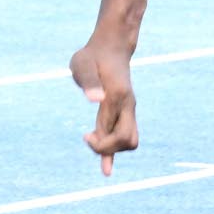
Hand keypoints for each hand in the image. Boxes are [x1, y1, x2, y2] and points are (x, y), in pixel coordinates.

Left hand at [69, 38, 137, 175]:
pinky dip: (117, 147)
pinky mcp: (127, 110)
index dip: (99, 144)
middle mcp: (128, 105)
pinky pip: (128, 134)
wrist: (111, 47)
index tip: (85, 136)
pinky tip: (106, 166)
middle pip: (128, 141)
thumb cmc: (92, 55)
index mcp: (116, 97)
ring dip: (113, 148)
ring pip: (131, 140)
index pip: (115, 133)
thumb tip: (95, 100)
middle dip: (108, 150)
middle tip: (89, 139)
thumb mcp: (82, 63)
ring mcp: (129, 108)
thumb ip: (88, 80)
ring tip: (95, 142)